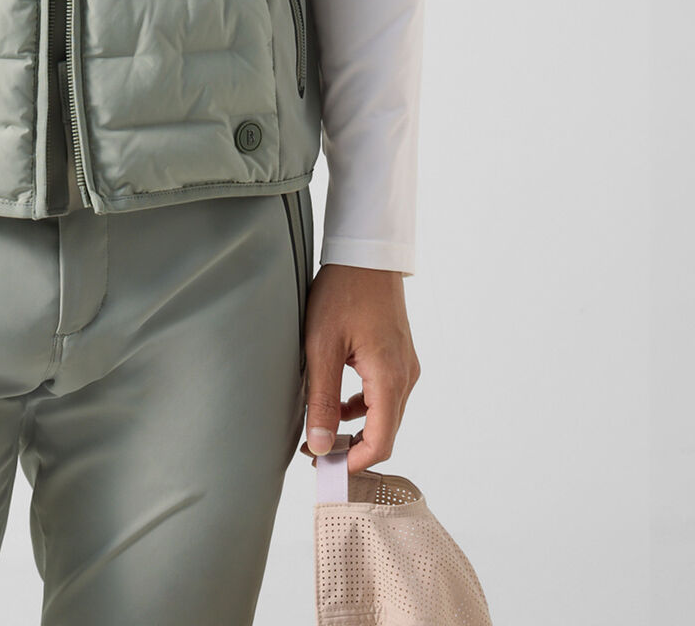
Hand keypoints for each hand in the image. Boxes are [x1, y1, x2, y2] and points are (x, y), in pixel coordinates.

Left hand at [297, 263, 419, 473]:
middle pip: (385, 432)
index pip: (381, 442)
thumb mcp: (321, 346)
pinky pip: (385, 394)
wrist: (365, 253)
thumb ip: (322, 399)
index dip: (354, 462)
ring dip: (357, 428)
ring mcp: (405, 365)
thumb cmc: (343, 291)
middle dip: (353, 448)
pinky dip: (363, 407)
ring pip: (385, 414)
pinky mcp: (399, 356)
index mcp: (389, 377)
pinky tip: (337, 401)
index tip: (324, 468)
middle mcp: (406, 376)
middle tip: (316, 453)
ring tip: (321, 430)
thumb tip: (321, 445)